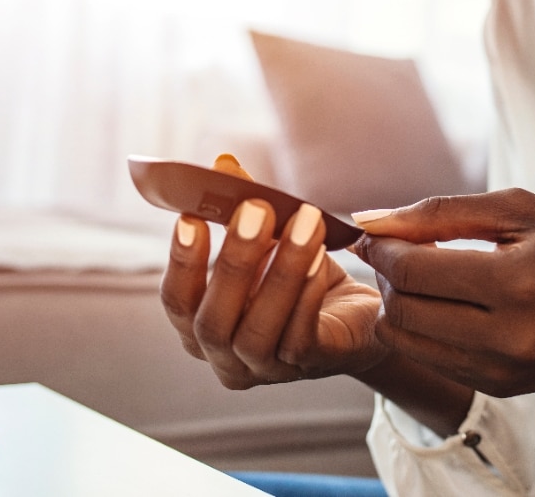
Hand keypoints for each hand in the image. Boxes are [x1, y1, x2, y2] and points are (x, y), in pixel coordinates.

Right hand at [160, 154, 385, 389]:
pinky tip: (320, 257)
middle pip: (212, 320)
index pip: (176, 301)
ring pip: (258, 330)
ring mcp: (265, 369)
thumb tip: (223, 165)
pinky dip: (307, 295)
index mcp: (200, 327)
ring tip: (304, 221)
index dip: (181, 261)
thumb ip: (242, 206)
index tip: (191, 216)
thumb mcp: (269, 240)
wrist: (357, 315)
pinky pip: (299, 336)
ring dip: (281, 271)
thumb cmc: (299, 278)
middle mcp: (224, 357)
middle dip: (234, 261)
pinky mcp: (308, 367)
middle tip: (255, 209)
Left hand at [350, 188, 534, 396]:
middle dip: (386, 275)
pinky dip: (420, 329)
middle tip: (399, 251)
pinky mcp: (495, 387)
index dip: (383, 247)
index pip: (414, 271)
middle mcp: (507, 336)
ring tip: (420, 277)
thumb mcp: (521, 210)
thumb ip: (442, 211)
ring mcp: (500, 370)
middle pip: (402, 308)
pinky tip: (441, 303)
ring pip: (405, 340)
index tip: (381, 231)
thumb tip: (374, 219)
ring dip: (396, 304)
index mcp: (517, 282)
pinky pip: (429, 358)